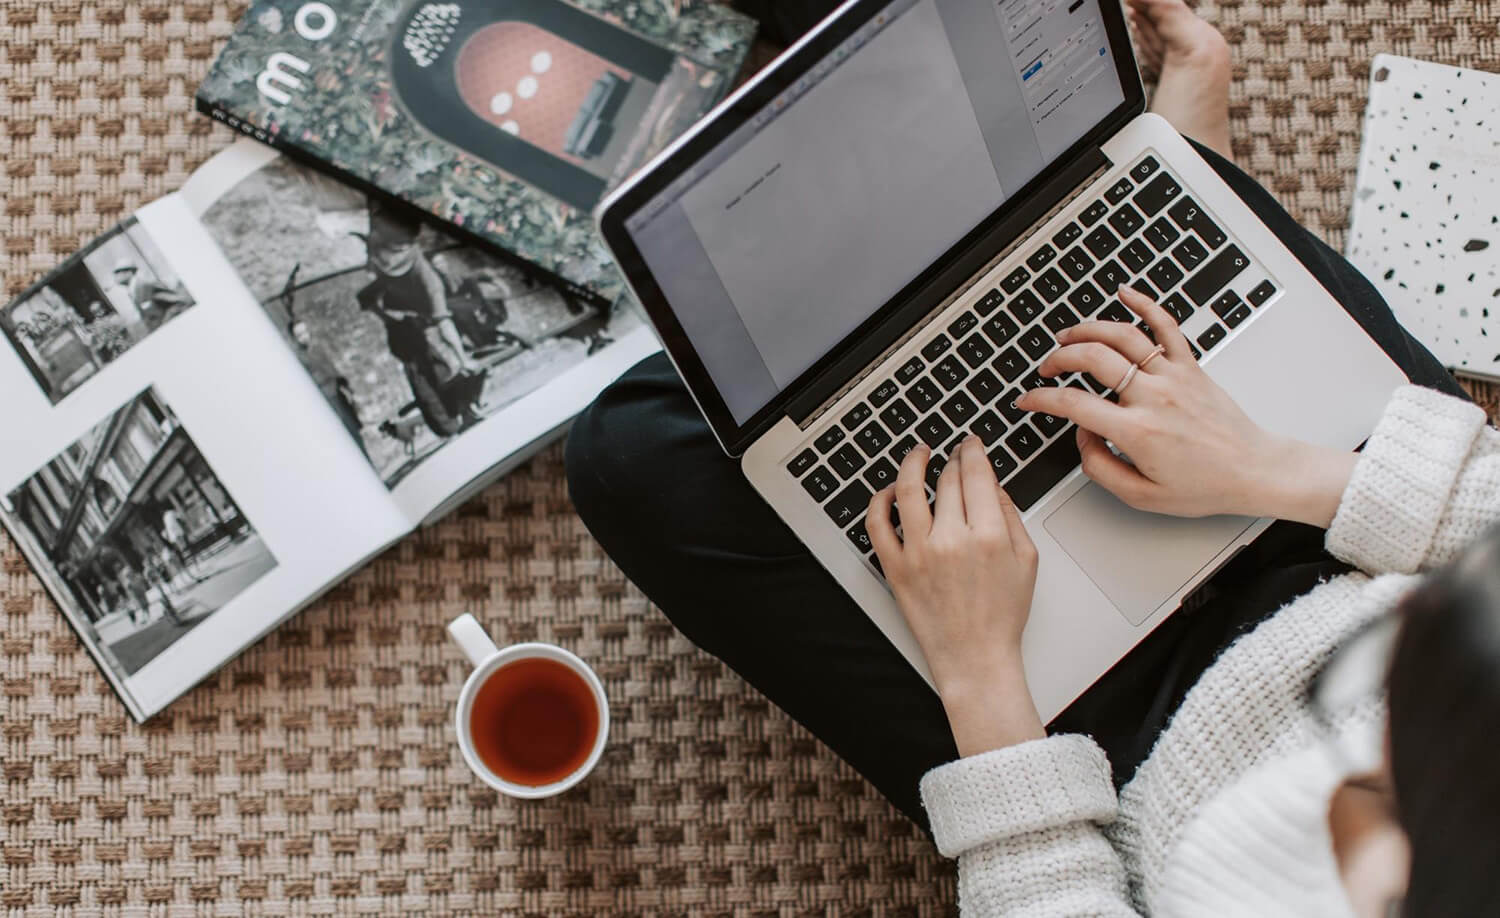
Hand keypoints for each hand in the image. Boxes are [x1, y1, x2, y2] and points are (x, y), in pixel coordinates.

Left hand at [867, 437, 1044, 755]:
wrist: (975, 658)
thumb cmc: (1002, 615)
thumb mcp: (1026, 561)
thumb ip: (1010, 516)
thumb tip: (992, 484)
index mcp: (988, 535)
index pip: (976, 474)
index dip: (972, 451)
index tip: (971, 444)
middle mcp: (951, 540)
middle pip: (947, 480)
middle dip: (952, 459)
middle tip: (953, 453)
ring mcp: (919, 553)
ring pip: (909, 490)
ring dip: (912, 464)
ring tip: (918, 454)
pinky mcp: (895, 568)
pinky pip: (877, 525)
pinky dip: (880, 501)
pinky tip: (889, 491)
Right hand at [1016, 287, 1356, 526]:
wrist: (1254, 471)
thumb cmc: (1205, 485)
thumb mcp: (1142, 496)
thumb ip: (1100, 467)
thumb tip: (1082, 436)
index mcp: (1138, 432)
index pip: (1074, 405)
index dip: (1041, 399)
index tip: (1028, 400)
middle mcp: (1154, 397)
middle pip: (1093, 359)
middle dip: (1059, 359)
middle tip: (1047, 369)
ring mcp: (1174, 376)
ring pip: (1123, 336)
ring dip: (1088, 329)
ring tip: (1068, 335)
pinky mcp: (1191, 367)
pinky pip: (1166, 326)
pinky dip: (1144, 303)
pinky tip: (1125, 292)